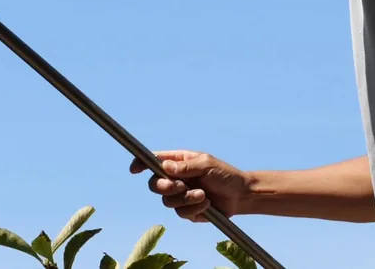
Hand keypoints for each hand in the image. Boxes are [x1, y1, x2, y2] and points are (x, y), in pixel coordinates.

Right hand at [130, 150, 251, 222]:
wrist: (240, 195)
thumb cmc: (225, 174)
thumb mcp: (207, 165)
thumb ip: (186, 167)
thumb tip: (165, 167)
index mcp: (178, 162)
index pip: (153, 161)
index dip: (141, 164)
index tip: (135, 169)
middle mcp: (175, 178)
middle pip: (154, 184)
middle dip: (166, 187)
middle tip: (181, 186)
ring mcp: (180, 195)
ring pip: (167, 201)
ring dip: (185, 198)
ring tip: (203, 195)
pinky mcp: (187, 211)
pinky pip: (180, 213)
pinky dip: (194, 209)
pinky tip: (207, 203)